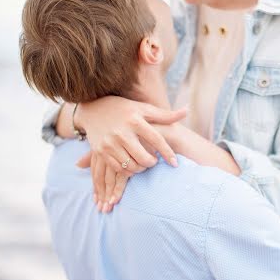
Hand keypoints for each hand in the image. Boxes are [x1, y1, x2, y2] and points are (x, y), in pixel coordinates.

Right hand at [75, 97, 185, 211]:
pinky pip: (119, 168)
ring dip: (141, 168)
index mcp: (135, 119)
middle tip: (154, 161)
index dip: (168, 153)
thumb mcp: (143, 109)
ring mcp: (110, 142)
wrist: (93, 109)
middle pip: (144, 158)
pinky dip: (128, 170)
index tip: (175, 164)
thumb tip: (187, 111)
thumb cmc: (125, 109)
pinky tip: (132, 165)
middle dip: (152, 163)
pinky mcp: (101, 151)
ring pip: (132, 166)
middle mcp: (122, 131)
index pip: (156, 139)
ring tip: (143, 163)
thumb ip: (165, 115)